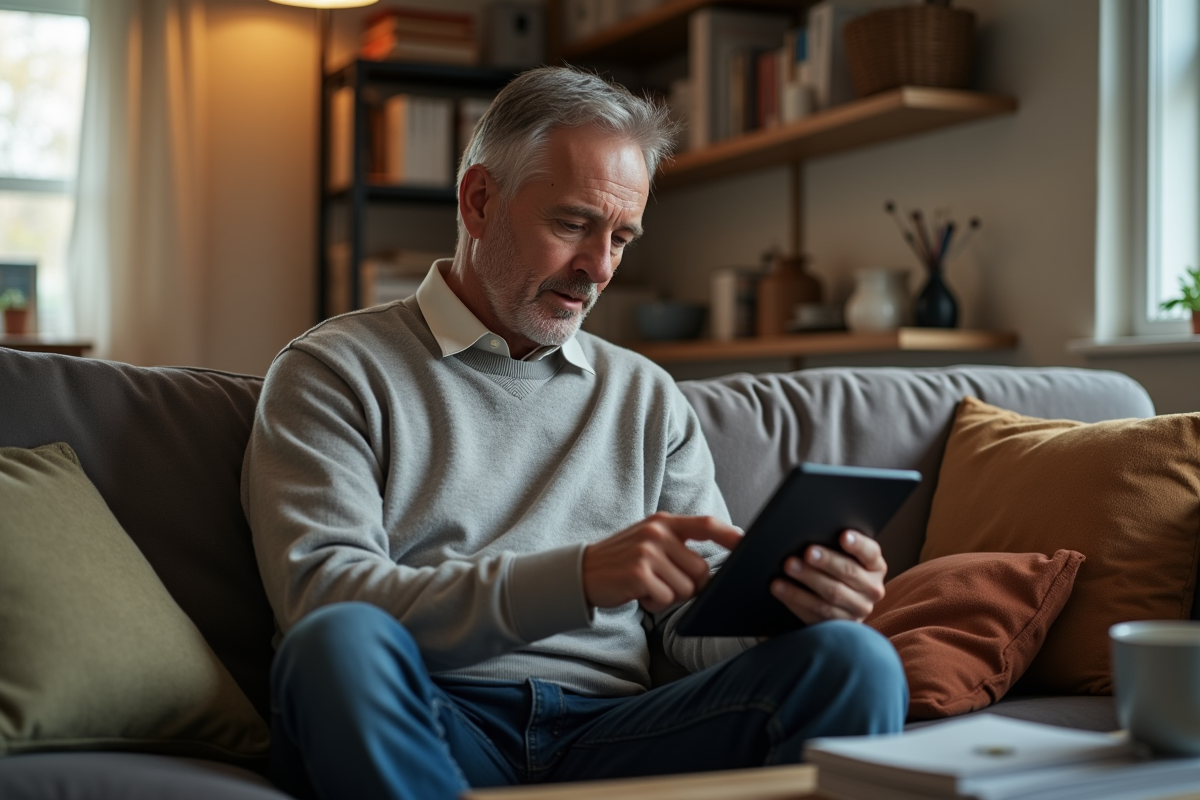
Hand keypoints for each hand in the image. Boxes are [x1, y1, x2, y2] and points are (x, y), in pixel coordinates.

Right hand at [582, 512, 742, 613]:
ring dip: (669, 596)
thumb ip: (679, 547)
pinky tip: (637, 593)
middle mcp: (657, 532)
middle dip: (687, 585)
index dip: (729, 534)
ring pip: (686, 589)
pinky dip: (654, 603)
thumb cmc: (623, 561)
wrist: (581, 572)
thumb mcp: (649, 542)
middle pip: (701, 571)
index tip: (748, 544)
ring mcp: (647, 552)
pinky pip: (666, 599)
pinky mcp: (638, 573)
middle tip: (661, 582)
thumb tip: (713, 572)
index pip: (705, 525)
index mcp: (663, 522)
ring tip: (646, 586)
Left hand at [769, 530, 886, 624]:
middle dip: (826, 562)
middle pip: (848, 573)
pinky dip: (796, 600)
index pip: (870, 553)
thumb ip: (834, 544)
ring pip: (831, 596)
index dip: (857, 544)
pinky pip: (817, 614)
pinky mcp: (839, 626)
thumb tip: (810, 529)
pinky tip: (781, 589)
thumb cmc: (837, 568)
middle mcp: (872, 589)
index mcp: (875, 566)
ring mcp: (858, 609)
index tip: (843, 536)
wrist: (840, 603)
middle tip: (806, 552)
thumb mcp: (844, 555)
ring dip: (807, 580)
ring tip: (788, 567)